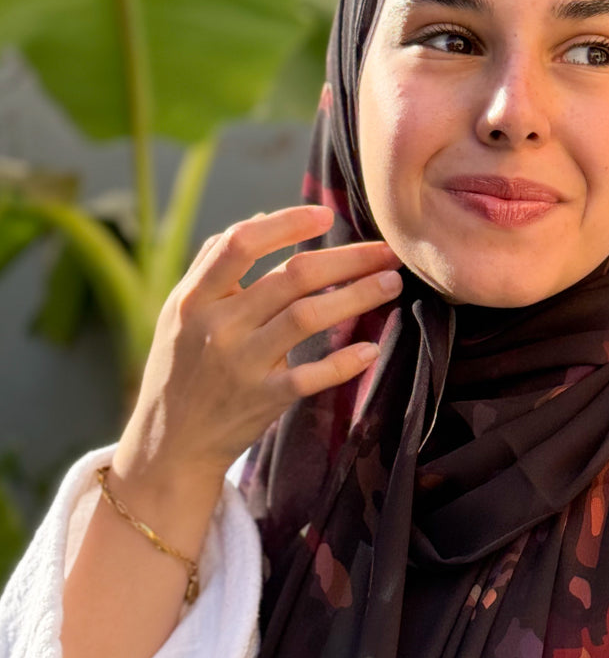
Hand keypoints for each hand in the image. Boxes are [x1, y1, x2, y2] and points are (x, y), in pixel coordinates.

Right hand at [113, 205, 400, 495]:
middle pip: (290, 277)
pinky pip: (312, 375)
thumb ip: (212, 265)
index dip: (286, 224)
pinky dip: (344, 361)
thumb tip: (260, 216)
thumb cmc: (182, 368)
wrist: (170, 443)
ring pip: (307, 317)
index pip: (241, 243)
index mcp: (194, 297)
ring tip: (390, 284)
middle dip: (346, 259)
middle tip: (387, 251)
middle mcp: (217, 326)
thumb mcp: (178, 313)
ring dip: (357, 297)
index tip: (326, 214)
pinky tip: (372, 347)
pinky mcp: (263, 400)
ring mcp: (241, 365)